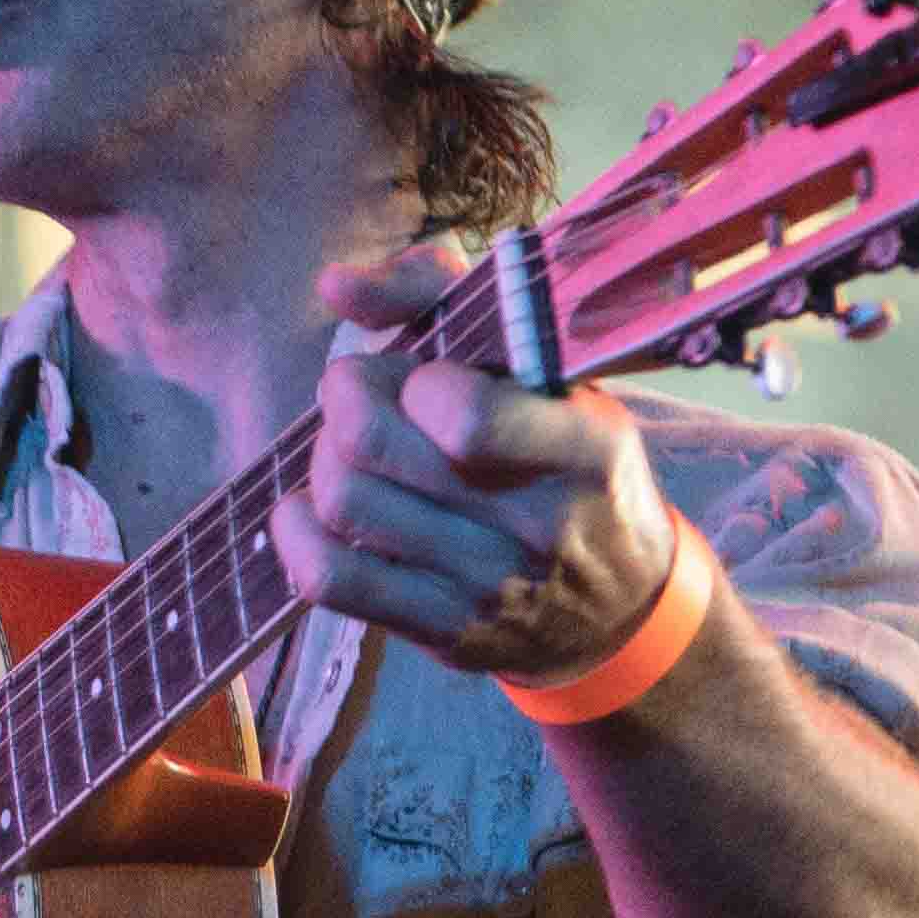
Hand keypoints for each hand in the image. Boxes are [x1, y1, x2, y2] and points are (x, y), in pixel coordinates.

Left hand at [281, 245, 682, 678]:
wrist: (622, 605)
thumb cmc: (568, 459)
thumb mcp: (546, 367)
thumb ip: (442, 296)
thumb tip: (334, 285)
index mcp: (584, 446)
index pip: (461, 415)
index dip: (410, 378)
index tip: (422, 374)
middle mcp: (540, 523)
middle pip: (371, 444)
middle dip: (346, 398)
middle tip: (363, 396)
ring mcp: (489, 586)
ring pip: (342, 502)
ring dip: (324, 460)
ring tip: (352, 453)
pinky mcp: (443, 632)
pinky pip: (328, 578)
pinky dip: (297, 532)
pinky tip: (316, 511)